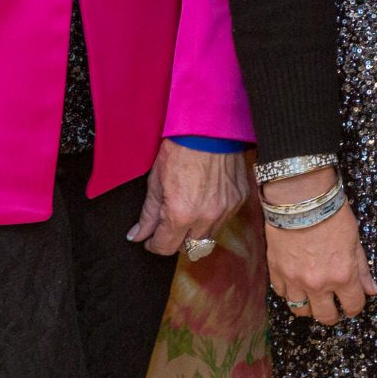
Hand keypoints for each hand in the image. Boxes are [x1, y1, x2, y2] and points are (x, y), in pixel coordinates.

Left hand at [129, 140, 249, 257]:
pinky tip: (205, 200)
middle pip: (189, 248)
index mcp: (181, 214)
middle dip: (176, 240)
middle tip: (168, 225)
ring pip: (208, 237)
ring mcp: (226, 210)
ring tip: (188, 212)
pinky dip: (212, 217)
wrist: (210, 129)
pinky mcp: (239, 200)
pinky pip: (224, 220)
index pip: (166, 247)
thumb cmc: (179, 150)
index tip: (150, 238)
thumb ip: (148, 215)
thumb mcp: (156, 183)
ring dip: (196, 231)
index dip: (154, 245)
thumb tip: (137, 236)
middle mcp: (206, 218)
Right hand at [264, 172, 376, 324]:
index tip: (353, 303)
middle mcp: (319, 284)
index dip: (355, 307)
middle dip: (333, 314)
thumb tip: (372, 291)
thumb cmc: (333, 215)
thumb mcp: (356, 241)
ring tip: (313, 298)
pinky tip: (296, 283)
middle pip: (325, 317)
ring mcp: (295, 280)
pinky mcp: (276, 272)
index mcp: (343, 276)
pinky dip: (290, 292)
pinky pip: (282, 294)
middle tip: (333, 306)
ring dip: (309, 307)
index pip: (353, 306)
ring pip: (301, 311)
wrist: (301, 199)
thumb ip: (363, 269)